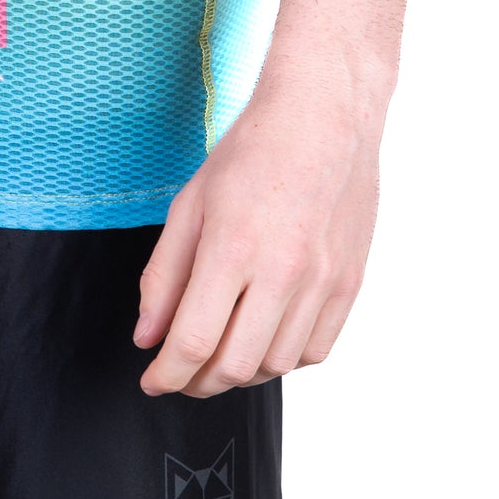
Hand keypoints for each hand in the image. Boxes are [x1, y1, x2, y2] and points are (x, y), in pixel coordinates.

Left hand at [134, 64, 383, 393]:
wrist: (324, 116)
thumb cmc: (252, 152)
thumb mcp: (190, 204)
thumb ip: (164, 276)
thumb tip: (148, 337)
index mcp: (234, 247)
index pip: (194, 341)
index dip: (166, 374)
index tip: (152, 380)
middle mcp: (284, 270)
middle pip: (234, 366)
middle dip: (197, 382)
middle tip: (181, 372)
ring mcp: (324, 281)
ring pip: (276, 366)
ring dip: (239, 373)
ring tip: (220, 351)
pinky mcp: (351, 283)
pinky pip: (315, 351)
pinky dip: (284, 359)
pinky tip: (263, 338)